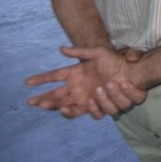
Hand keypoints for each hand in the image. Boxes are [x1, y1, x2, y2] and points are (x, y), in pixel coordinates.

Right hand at [26, 46, 146, 119]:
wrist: (133, 71)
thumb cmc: (115, 60)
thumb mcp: (98, 52)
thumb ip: (80, 51)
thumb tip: (61, 48)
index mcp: (74, 75)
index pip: (53, 78)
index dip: (40, 79)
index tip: (27, 81)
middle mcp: (78, 89)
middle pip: (56, 99)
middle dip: (44, 101)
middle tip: (36, 102)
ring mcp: (88, 98)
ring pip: (71, 109)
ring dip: (66, 107)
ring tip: (64, 104)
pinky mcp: (101, 106)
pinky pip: (93, 113)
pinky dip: (92, 107)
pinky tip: (91, 100)